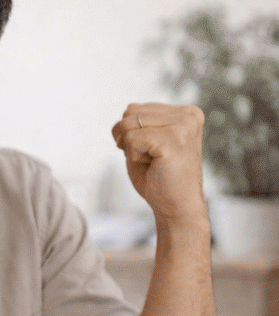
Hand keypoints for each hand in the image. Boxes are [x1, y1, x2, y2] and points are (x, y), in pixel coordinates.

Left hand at [111, 103, 207, 223]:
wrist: (176, 207)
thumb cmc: (158, 176)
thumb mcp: (145, 142)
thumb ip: (138, 122)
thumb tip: (128, 108)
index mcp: (185, 112)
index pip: (133, 108)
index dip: (129, 134)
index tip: (150, 151)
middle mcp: (188, 115)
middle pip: (128, 114)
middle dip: (128, 140)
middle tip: (150, 159)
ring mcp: (183, 126)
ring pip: (128, 125)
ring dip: (131, 149)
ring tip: (153, 161)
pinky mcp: (173, 141)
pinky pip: (131, 140)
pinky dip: (133, 156)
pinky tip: (153, 166)